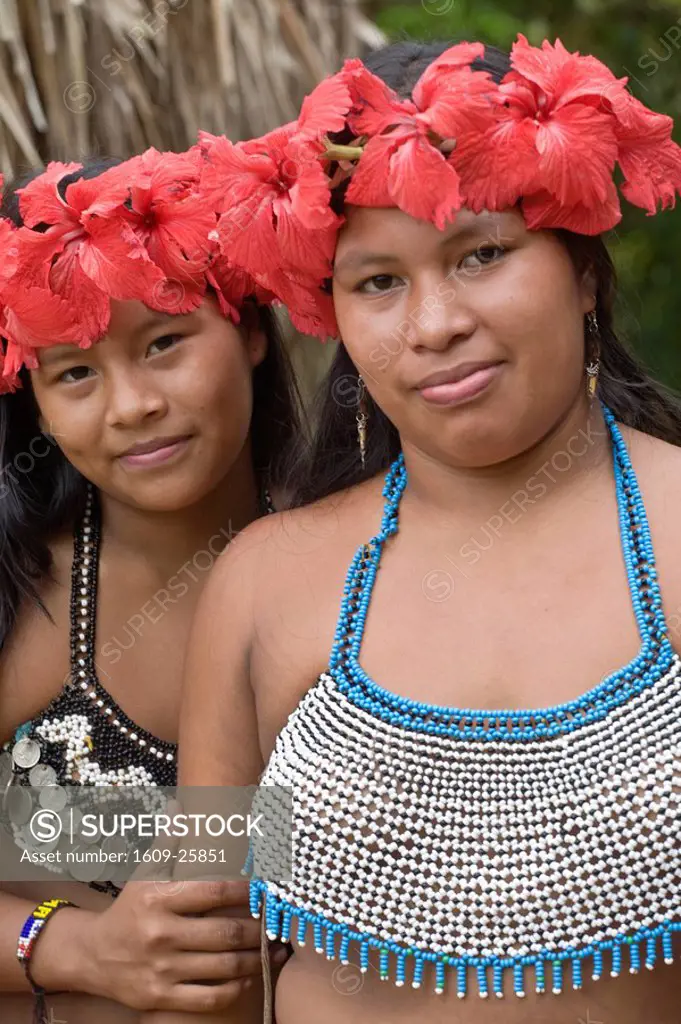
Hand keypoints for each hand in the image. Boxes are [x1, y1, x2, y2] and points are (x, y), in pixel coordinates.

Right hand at [76, 811, 287, 1013]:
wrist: (94, 956)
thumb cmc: (130, 907)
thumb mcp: (145, 872)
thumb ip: (168, 841)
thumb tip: (180, 805)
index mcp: (159, 898)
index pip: (215, 890)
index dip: (247, 890)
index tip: (267, 889)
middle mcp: (160, 934)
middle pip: (226, 932)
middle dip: (259, 929)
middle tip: (279, 924)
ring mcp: (162, 969)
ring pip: (224, 967)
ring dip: (256, 959)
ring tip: (276, 950)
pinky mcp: (162, 998)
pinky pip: (210, 997)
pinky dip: (236, 989)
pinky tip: (250, 977)